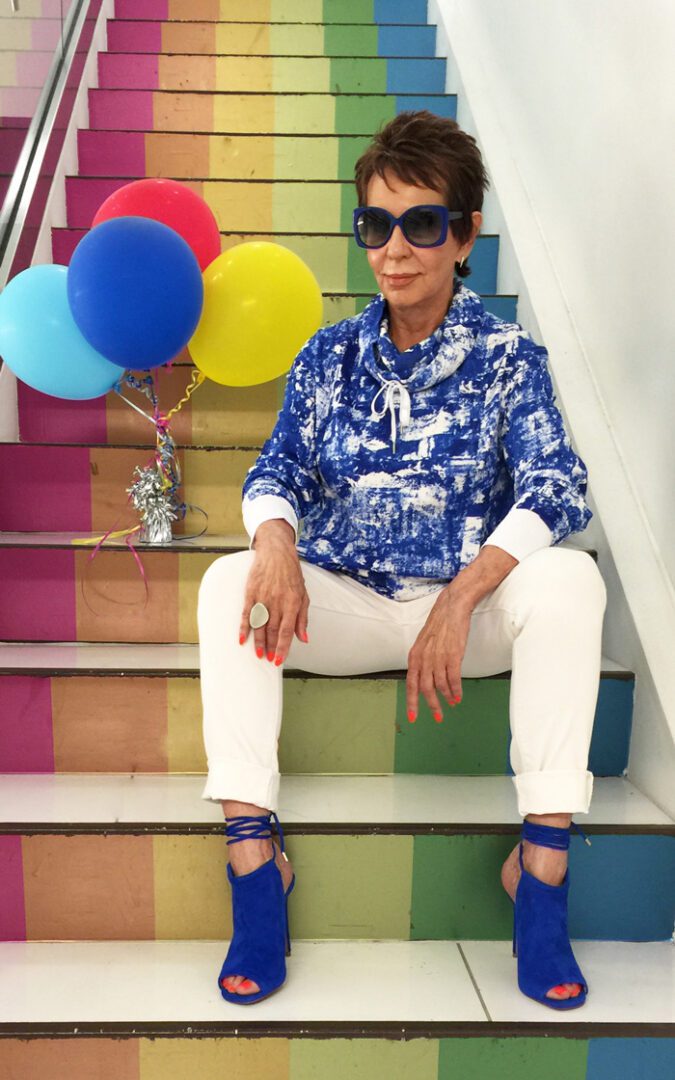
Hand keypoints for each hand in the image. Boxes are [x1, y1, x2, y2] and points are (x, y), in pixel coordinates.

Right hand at [239, 520, 309, 664]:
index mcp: (292, 603)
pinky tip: (242, 639)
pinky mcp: (251, 592)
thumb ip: (302, 618)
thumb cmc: (292, 574)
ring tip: (258, 654)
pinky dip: (243, 627)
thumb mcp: (303, 595)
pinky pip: (246, 614)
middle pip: (272, 630)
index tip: (279, 660)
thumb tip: (304, 638)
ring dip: (258, 642)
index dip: (282, 647)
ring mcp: (263, 597)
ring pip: (259, 625)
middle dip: (270, 647)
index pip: (286, 631)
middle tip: (268, 660)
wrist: (276, 552)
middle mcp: (277, 602)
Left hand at [406, 586, 472, 722]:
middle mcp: (424, 659)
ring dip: (447, 697)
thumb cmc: (439, 625)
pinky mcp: (453, 656)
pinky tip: (458, 696)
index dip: (412, 703)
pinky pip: (453, 679)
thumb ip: (422, 661)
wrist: (452, 608)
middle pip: (425, 689)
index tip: (413, 718)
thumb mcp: (423, 643)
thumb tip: (424, 679)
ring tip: (452, 703)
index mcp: (414, 656)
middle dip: (431, 706)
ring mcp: (438, 658)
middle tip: (438, 717)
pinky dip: (456, 690)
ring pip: (440, 686)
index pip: (410, 684)